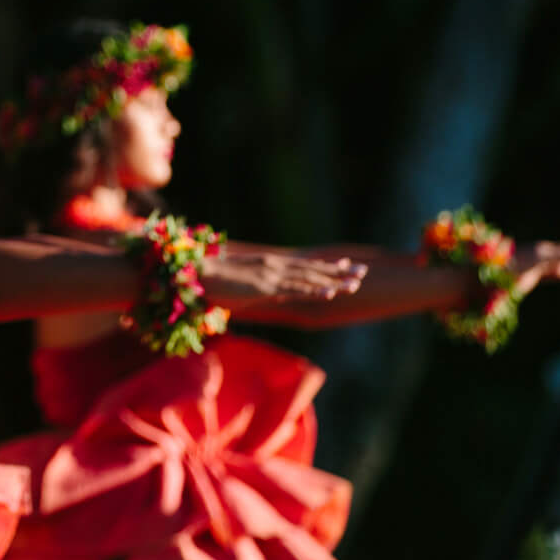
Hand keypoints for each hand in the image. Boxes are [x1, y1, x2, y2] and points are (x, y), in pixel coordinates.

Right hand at [203, 248, 365, 308]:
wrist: (197, 275)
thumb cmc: (213, 282)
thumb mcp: (244, 287)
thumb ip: (261, 289)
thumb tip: (273, 295)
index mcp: (270, 265)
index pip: (305, 265)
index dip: (327, 266)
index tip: (347, 264)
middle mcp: (275, 266)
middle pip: (313, 268)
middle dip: (340, 271)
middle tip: (363, 271)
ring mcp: (272, 274)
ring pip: (310, 277)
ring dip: (335, 280)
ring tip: (356, 283)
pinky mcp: (266, 284)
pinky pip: (295, 288)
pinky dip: (314, 289)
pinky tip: (331, 291)